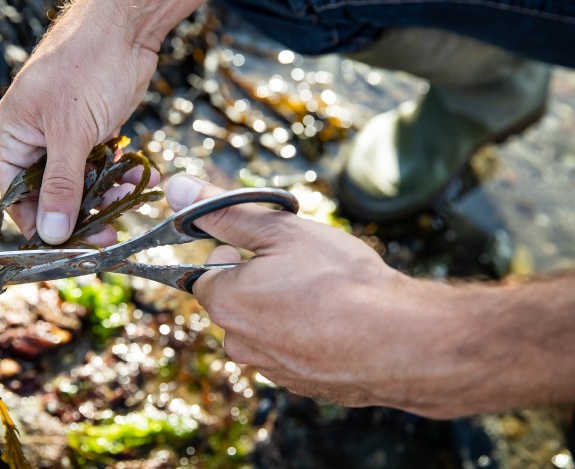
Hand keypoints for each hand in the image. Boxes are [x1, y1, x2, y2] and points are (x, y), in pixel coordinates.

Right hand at [0, 0, 158, 243]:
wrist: (125, 26)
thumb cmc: (86, 68)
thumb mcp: (70, 132)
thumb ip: (62, 185)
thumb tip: (52, 233)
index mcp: (11, 136)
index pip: (16, 196)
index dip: (41, 225)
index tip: (67, 248)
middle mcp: (33, 138)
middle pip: (51, 193)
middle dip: (78, 214)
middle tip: (106, 235)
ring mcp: (65, 133)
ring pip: (80, 181)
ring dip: (103, 196)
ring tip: (126, 201)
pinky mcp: (93, 128)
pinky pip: (102, 164)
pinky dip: (118, 175)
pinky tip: (139, 180)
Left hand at [164, 174, 496, 418]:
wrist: (400, 341)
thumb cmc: (340, 281)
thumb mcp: (279, 230)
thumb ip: (222, 211)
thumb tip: (174, 189)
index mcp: (225, 303)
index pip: (204, 275)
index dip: (232, 254)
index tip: (263, 248)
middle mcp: (240, 344)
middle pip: (235, 303)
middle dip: (258, 283)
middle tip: (300, 268)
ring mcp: (272, 370)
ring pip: (265, 328)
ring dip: (284, 310)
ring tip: (325, 296)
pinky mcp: (303, 386)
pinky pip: (292, 352)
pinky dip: (307, 336)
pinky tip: (338, 323)